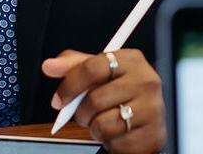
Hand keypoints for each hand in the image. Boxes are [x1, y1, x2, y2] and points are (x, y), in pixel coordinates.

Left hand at [42, 49, 165, 153]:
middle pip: (94, 99)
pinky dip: (110, 142)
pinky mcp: (153, 136)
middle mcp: (146, 81)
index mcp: (131, 60)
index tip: (60, 98)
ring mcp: (152, 109)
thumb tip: (50, 66)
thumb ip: (74, 66)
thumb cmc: (121, 91)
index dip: (69, 85)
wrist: (149, 117)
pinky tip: (117, 133)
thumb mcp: (99, 72)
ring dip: (95, 128)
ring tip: (104, 121)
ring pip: (102, 124)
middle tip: (86, 113)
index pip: (92, 68)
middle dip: (81, 112)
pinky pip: (115, 143)